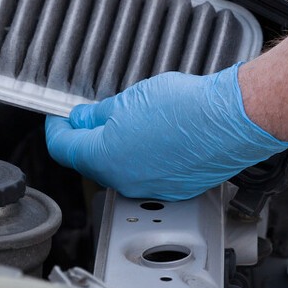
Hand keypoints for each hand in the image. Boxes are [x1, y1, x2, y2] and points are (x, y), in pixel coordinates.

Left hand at [45, 64, 287, 200]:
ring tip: (130, 120)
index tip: (59, 119)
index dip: (57, 129)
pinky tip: (157, 136)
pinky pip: (148, 175)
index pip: (63, 149)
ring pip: (121, 171)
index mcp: (105, 158)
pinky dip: (144, 157)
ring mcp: (152, 188)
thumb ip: (100, 113)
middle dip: (87, 139)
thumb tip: (84, 118)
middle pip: (91, 163)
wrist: (230, 121)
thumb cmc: (186, 108)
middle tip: (92, 116)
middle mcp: (125, 181)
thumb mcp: (130, 99)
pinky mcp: (177, 188)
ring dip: (117, 148)